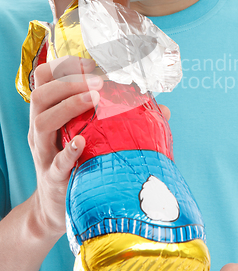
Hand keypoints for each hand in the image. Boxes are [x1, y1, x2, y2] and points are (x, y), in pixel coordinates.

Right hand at [28, 55, 102, 237]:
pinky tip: (82, 141)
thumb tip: (163, 109)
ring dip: (69, 105)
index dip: (64, 66)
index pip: (45, 80)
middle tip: (98, 80)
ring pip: (43, 121)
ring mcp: (44, 153)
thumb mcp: (92, 136)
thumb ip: (119, 118)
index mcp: (50, 114)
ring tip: (94, 99)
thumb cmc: (79, 162)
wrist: (57, 206)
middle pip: (42, 95)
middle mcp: (41, 129)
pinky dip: (68, 151)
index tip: (89, 64)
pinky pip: (55, 163)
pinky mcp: (52, 178)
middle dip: (70, 81)